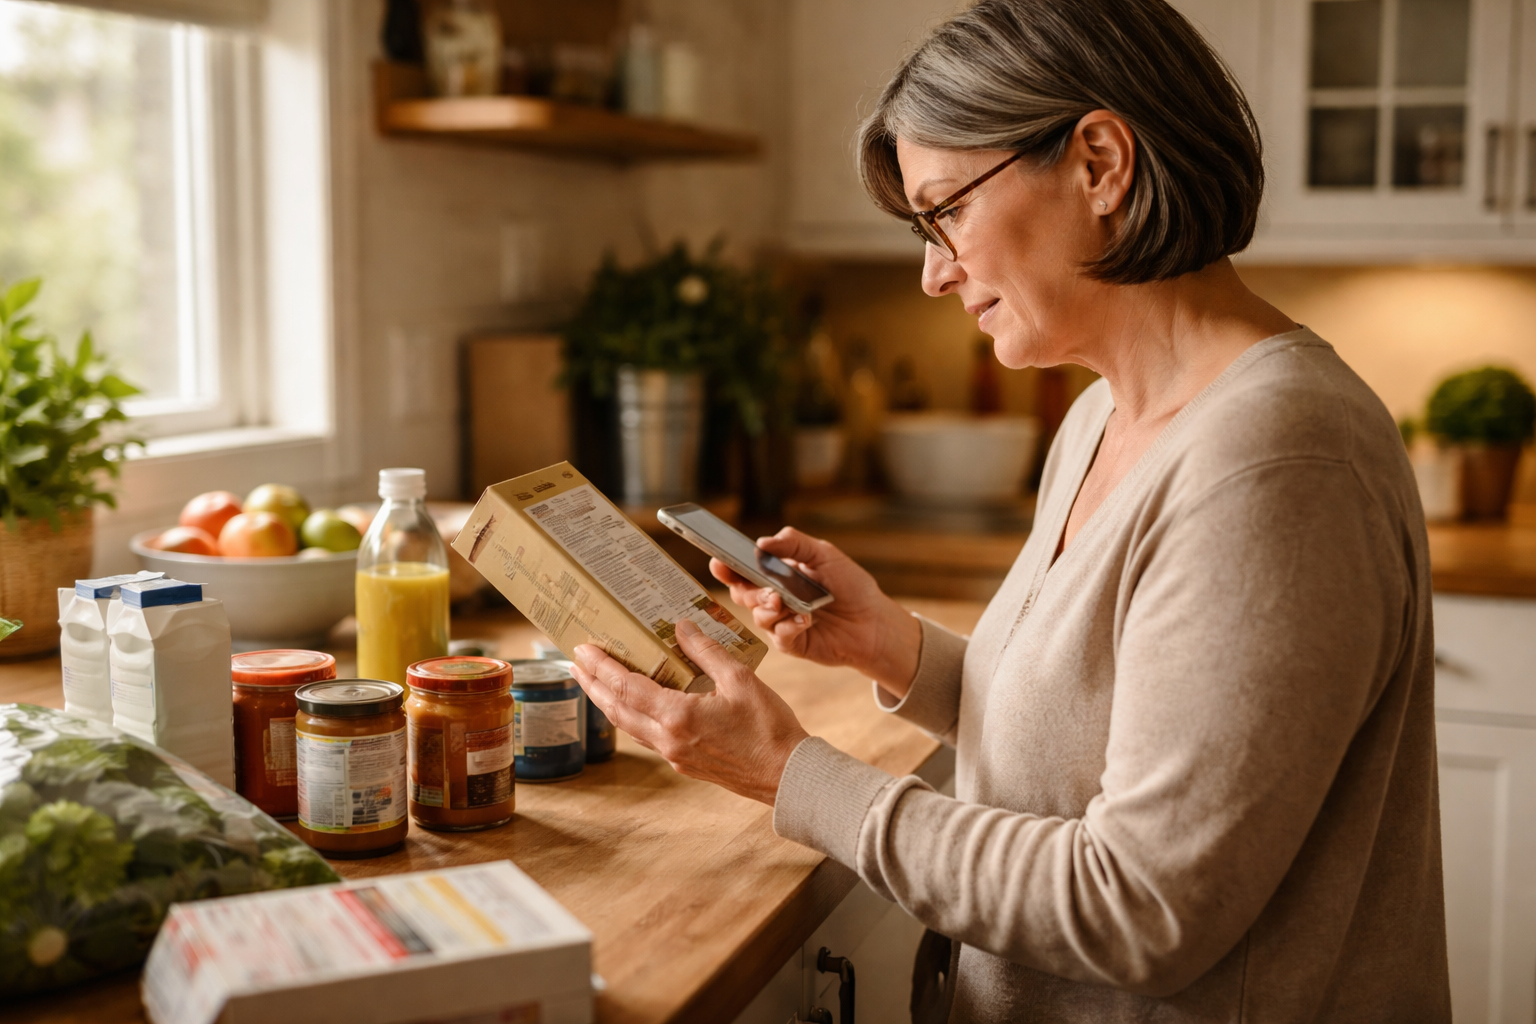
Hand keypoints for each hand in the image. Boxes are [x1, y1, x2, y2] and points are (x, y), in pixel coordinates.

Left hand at [570, 618, 809, 804]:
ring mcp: (674, 755)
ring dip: (607, 702)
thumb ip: (706, 651)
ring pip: (628, 726)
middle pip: (616, 709)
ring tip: (594, 682)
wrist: (786, 776)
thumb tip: (680, 626)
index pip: (626, 687)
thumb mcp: (740, 679)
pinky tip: (633, 707)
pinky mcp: (684, 763)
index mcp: (678, 716)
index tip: (583, 649)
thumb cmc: (769, 728)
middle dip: (593, 684)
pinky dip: (630, 717)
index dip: (601, 667)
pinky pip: (646, 737)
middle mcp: (668, 739)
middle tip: (575, 663)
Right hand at [709, 527, 921, 691]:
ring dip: (768, 608)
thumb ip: (794, 543)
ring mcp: (781, 622)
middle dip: (748, 591)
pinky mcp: (792, 643)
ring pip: (758, 616)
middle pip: (743, 594)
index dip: (726, 567)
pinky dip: (789, 626)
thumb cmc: (850, 585)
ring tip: (784, 602)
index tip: (718, 562)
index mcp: (776, 574)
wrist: (873, 621)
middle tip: (765, 589)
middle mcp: (774, 598)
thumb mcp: (824, 554)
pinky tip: (805, 620)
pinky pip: (779, 636)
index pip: (743, 569)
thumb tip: (760, 542)